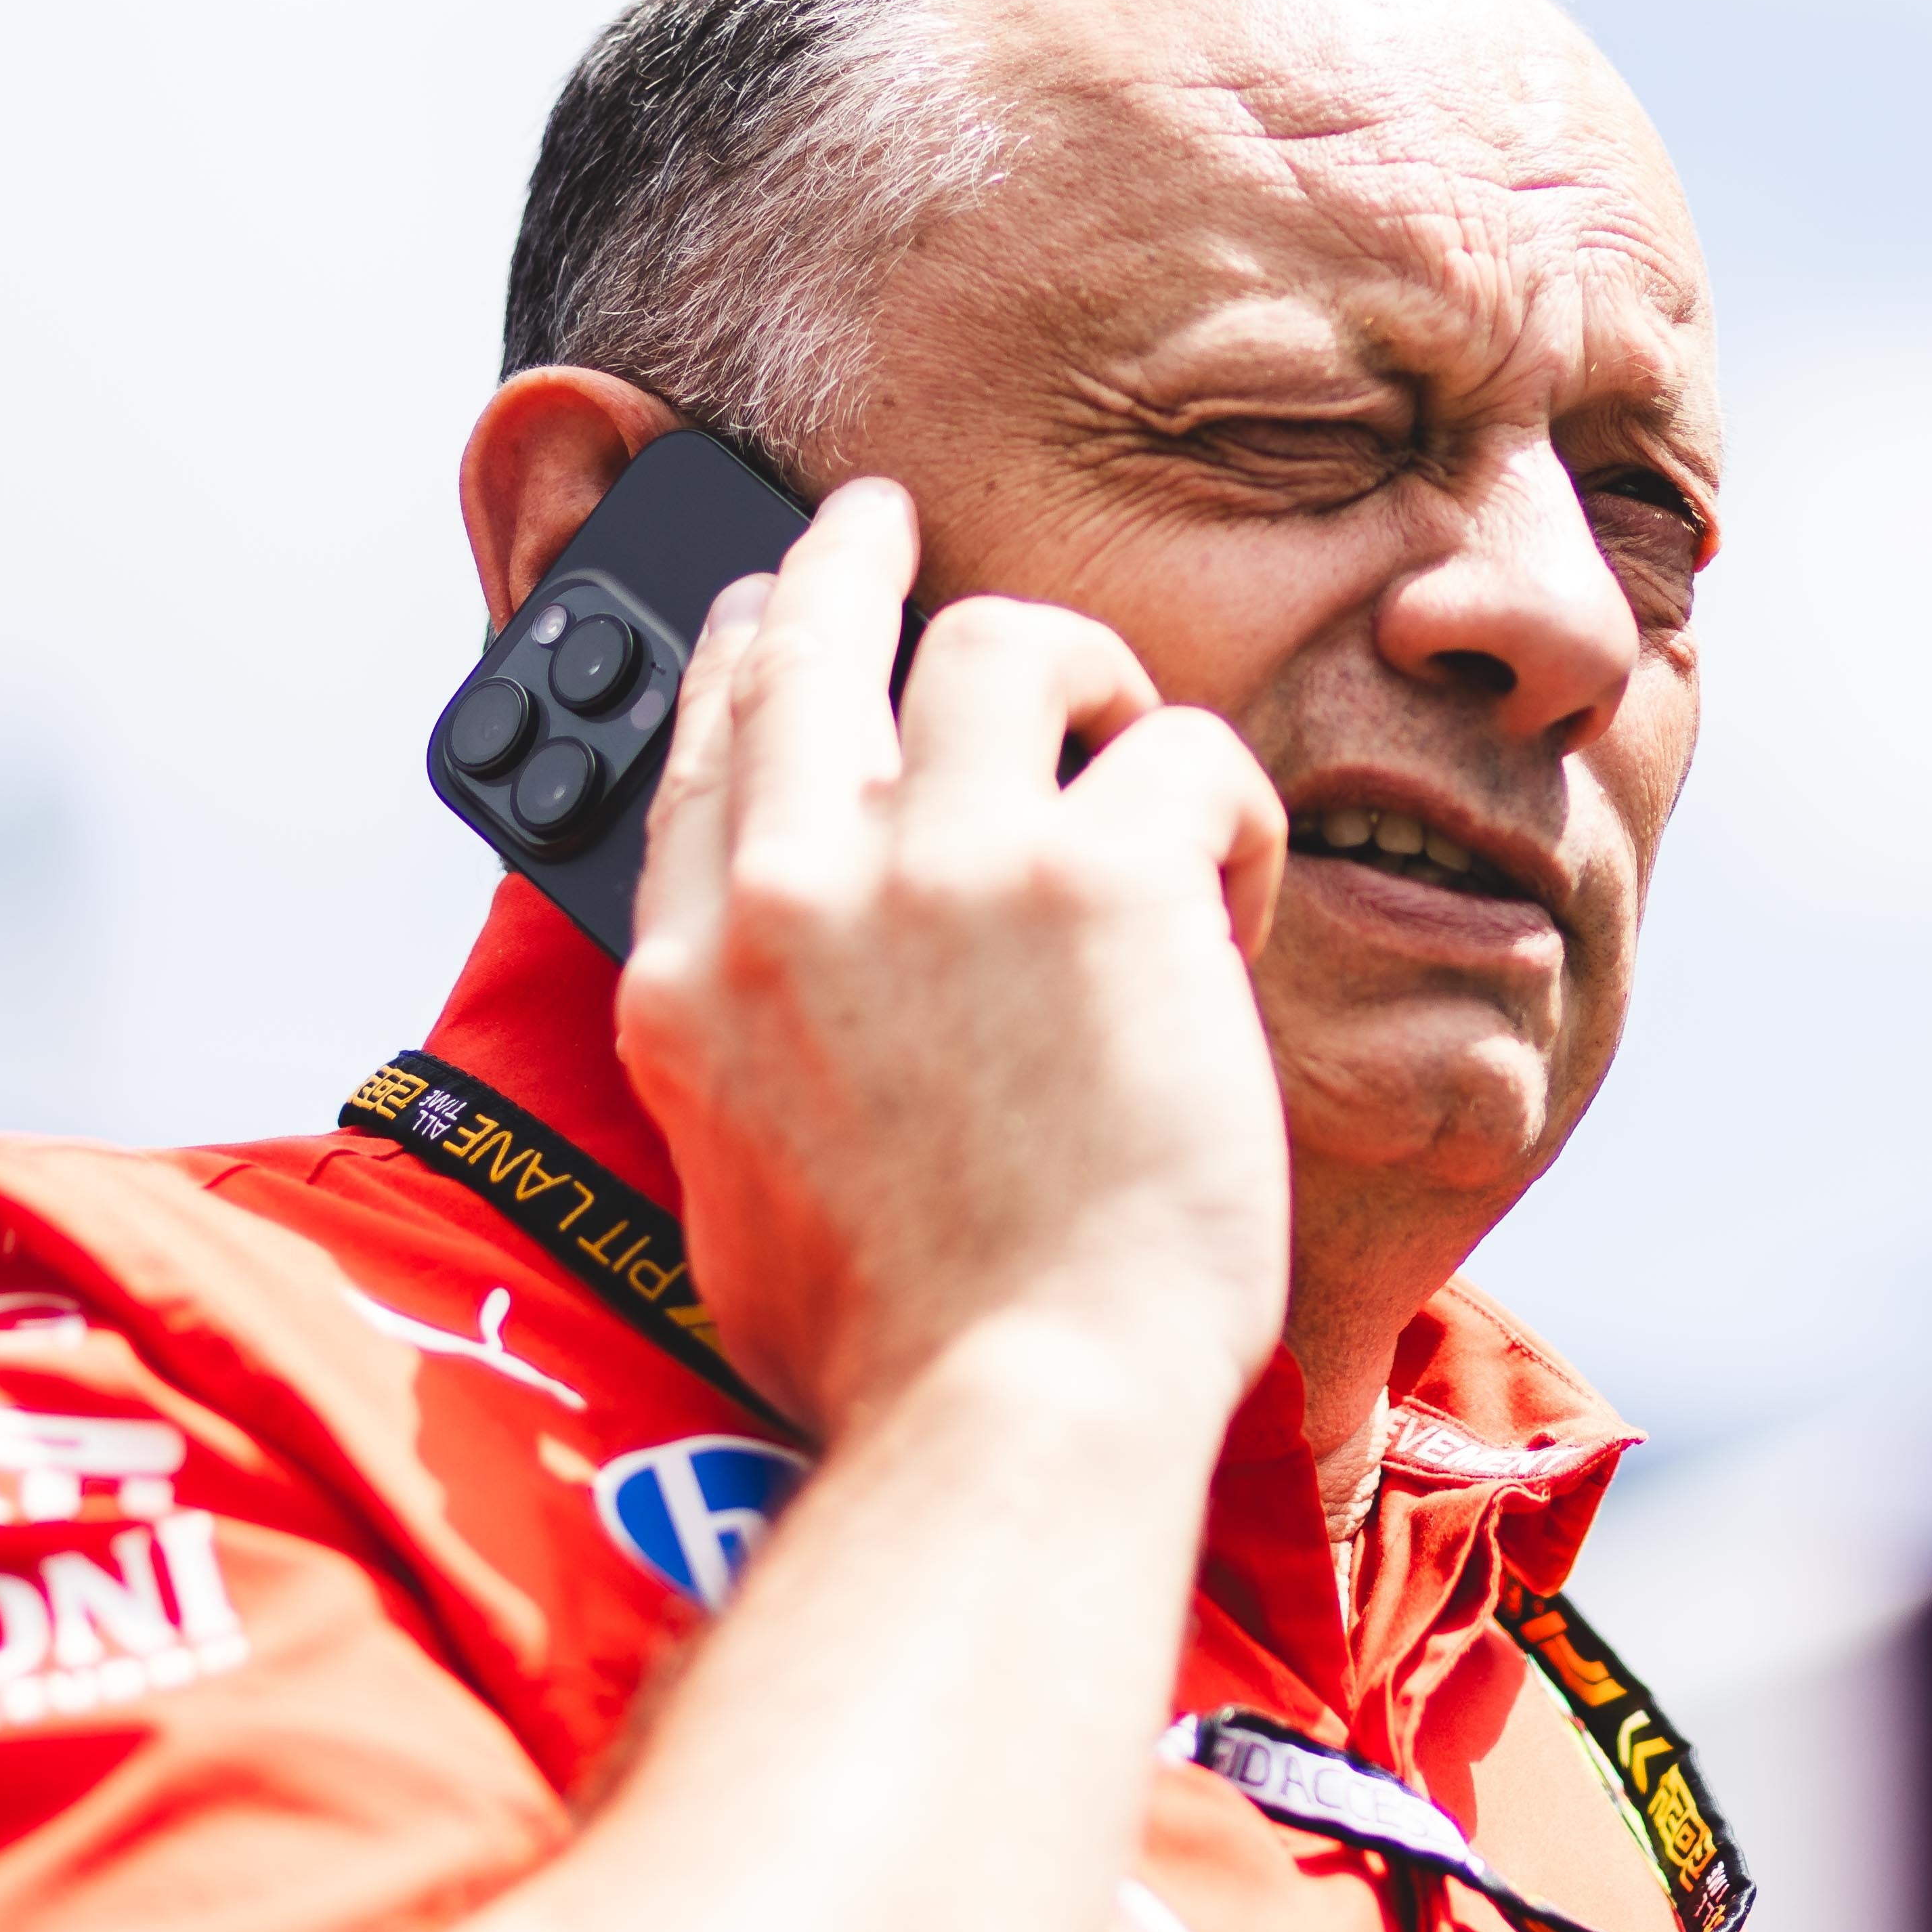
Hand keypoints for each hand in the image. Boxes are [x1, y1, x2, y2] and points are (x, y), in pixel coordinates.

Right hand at [612, 479, 1294, 1439]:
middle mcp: (791, 895)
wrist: (1014, 1413)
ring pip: (1002, 640)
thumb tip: (754, 1025)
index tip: (780, 610)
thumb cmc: (899, 1361)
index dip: (750, 649)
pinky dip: (1228, 818)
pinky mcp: (1095, 881)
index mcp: (690, 982)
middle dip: (852, 553)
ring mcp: (940, 871)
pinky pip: (1180, 754)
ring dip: (1079, 672)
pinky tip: (1241, 905)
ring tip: (1132, 750)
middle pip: (812, 632)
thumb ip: (731, 1077)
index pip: (706, 744)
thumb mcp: (735, 1202)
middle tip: (884, 518)